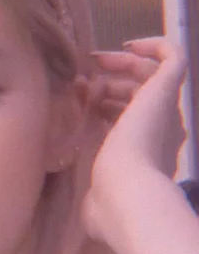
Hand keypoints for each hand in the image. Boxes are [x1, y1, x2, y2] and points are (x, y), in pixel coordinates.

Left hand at [82, 37, 186, 253]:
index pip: (130, 119)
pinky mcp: (164, 92)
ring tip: (95, 61)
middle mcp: (161, 129)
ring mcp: (164, 110)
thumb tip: (89, 209)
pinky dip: (154, 45)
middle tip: (85, 77)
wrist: (126, 195)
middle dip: (111, 82)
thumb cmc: (109, 202)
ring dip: (122, 64)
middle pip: (141, 94)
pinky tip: (127, 44)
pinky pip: (172, 58)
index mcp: (146, 152)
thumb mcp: (94, 194)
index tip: (81, 98)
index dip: (106, 104)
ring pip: (152, 74)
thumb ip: (94, 196)